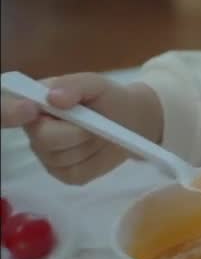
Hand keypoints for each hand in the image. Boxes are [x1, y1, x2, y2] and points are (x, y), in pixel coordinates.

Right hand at [1, 73, 162, 185]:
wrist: (130, 120)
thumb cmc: (107, 98)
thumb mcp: (96, 84)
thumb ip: (75, 85)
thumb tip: (53, 97)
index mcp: (34, 104)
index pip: (7, 111)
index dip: (11, 112)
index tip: (32, 111)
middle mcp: (33, 131)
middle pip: (44, 139)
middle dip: (77, 131)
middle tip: (96, 122)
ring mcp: (47, 156)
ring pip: (63, 158)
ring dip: (89, 144)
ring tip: (100, 131)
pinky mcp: (65, 174)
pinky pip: (76, 172)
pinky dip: (96, 161)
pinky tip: (100, 148)